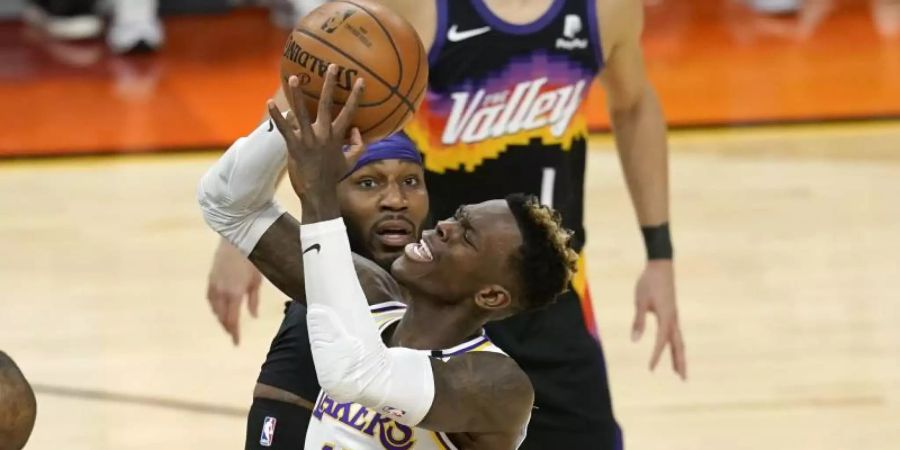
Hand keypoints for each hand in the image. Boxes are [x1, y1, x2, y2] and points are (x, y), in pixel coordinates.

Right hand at [207, 238, 262, 344]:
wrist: (236, 239)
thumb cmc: (252, 258)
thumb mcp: (257, 280)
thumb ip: (253, 300)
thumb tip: (253, 316)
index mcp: (234, 294)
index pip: (232, 320)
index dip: (234, 333)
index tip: (236, 343)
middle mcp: (221, 292)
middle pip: (221, 316)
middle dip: (227, 327)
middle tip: (233, 334)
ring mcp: (214, 285)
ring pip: (214, 308)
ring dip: (220, 317)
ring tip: (226, 323)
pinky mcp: (210, 278)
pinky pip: (210, 298)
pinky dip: (214, 306)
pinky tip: (217, 308)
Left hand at [267, 65, 364, 219]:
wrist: (318, 193)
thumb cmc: (333, 177)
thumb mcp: (350, 161)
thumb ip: (357, 146)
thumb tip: (359, 131)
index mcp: (337, 137)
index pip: (349, 112)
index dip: (355, 96)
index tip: (359, 80)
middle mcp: (323, 135)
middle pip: (326, 104)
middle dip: (329, 84)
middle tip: (332, 66)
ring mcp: (307, 140)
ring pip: (302, 112)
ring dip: (298, 94)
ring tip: (295, 78)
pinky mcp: (294, 146)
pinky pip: (284, 128)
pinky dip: (277, 115)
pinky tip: (270, 102)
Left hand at [631, 259, 686, 379]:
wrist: (661, 266)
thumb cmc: (648, 282)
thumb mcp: (640, 301)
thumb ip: (638, 321)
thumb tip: (634, 341)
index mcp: (666, 316)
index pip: (661, 341)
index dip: (656, 356)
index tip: (651, 369)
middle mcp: (673, 318)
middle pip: (678, 345)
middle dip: (680, 362)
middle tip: (683, 379)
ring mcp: (674, 315)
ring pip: (678, 340)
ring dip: (679, 355)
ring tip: (679, 370)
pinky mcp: (672, 312)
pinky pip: (675, 333)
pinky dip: (675, 344)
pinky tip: (672, 349)